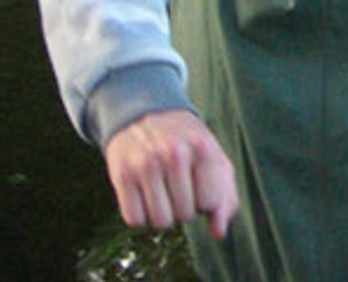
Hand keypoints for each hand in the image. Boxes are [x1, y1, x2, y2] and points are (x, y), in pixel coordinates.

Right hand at [103, 109, 238, 240]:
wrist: (146, 115)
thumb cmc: (188, 143)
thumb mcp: (215, 160)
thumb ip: (225, 197)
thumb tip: (219, 233)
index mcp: (203, 148)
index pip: (210, 203)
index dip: (206, 201)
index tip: (200, 184)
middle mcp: (174, 155)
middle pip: (184, 215)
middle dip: (185, 206)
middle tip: (179, 184)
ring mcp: (146, 165)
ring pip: (159, 221)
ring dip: (163, 213)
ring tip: (163, 190)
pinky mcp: (121, 175)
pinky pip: (134, 219)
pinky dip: (141, 215)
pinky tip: (146, 194)